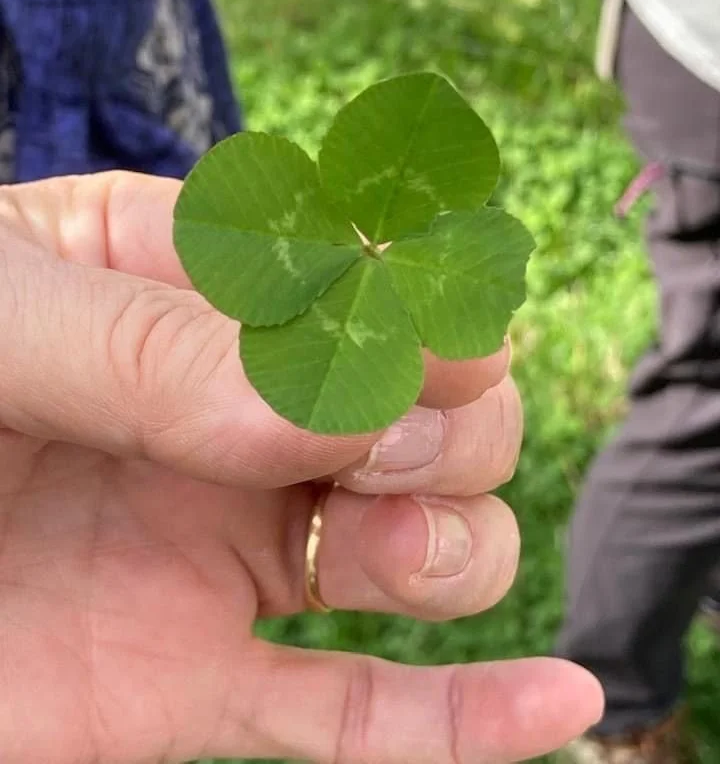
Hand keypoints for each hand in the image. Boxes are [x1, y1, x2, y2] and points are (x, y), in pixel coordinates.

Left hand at [0, 173, 602, 763]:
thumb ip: (141, 345)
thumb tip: (316, 405)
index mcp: (183, 290)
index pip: (356, 271)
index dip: (412, 300)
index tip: (407, 334)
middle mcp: (228, 414)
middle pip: (423, 404)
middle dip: (450, 418)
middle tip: (393, 437)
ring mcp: (223, 548)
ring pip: (419, 546)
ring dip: (461, 543)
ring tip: (401, 545)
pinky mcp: (192, 680)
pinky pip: (355, 713)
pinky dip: (460, 720)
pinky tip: (558, 701)